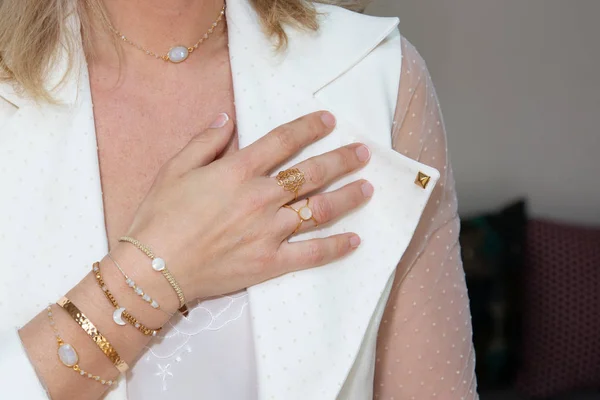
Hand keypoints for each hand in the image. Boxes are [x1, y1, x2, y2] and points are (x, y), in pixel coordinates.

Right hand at [122, 111, 372, 301]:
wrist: (153, 269)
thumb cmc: (160, 216)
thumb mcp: (174, 168)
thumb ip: (204, 141)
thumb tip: (227, 118)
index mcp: (239, 170)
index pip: (284, 141)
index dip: (310, 127)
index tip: (329, 121)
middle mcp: (262, 197)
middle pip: (313, 173)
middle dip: (342, 160)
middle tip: (364, 153)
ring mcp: (270, 231)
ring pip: (320, 209)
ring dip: (348, 197)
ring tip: (368, 188)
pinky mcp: (271, 262)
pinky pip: (312, 254)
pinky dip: (336, 248)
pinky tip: (355, 241)